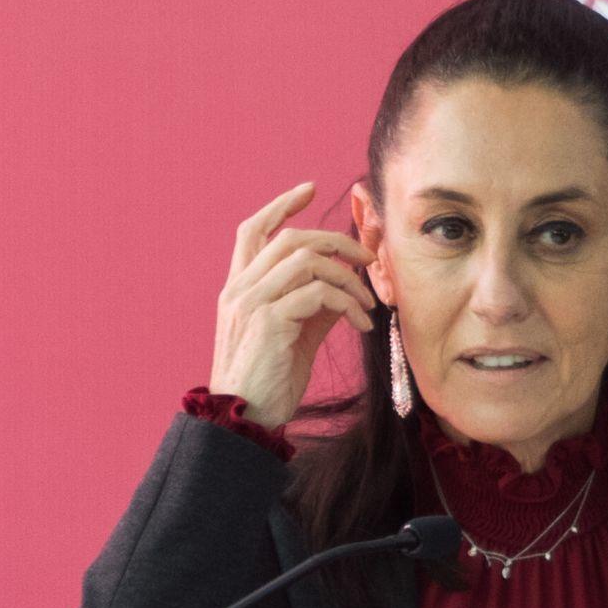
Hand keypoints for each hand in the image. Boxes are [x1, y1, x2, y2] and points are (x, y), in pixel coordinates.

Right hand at [209, 181, 378, 428]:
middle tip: (368, 256)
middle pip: (290, 239)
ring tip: (367, 303)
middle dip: (336, 240)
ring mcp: (252, 303)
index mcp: (239, 287)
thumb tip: (347, 285)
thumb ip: (314, 305)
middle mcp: (240, 289)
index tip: (309, 190)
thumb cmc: (271, 378)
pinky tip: (361, 323)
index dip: (280, 205)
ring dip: (348, 278)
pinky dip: (347, 303)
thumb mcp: (296, 334)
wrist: (246, 417)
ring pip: (307, 261)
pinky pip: (317, 293)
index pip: (253, 230)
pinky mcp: (270, 322)